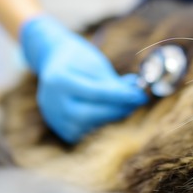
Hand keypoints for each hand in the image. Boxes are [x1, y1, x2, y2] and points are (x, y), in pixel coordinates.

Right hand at [20, 16, 148, 142]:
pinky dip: (98, 124)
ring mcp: (52, 116)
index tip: (141, 96)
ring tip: (124, 105)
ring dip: (110, 118)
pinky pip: (83, 132)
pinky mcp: (57, 126)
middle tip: (137, 102)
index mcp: (59, 80)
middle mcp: (51, 101)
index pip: (96, 93)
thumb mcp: (96, 64)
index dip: (121, 96)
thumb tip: (137, 96)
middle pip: (89, 114)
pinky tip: (106, 113)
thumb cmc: (80, 59)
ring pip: (87, 126)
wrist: (53, 59)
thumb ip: (114, 83)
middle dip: (117, 110)